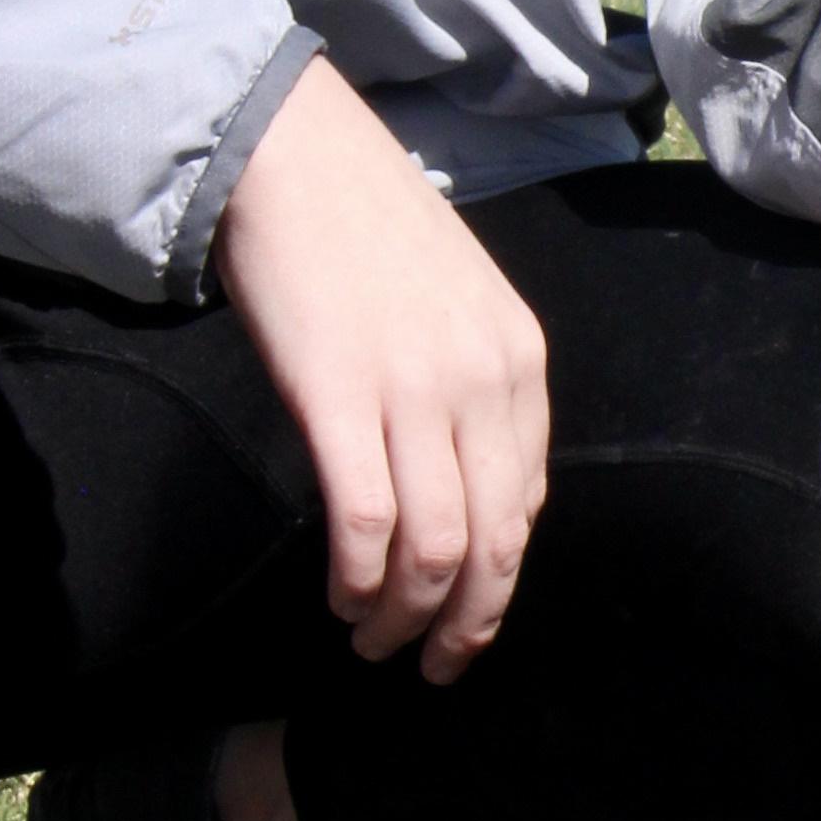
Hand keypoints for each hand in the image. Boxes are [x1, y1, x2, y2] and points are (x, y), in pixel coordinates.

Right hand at [212, 56, 550, 682]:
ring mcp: (416, 390)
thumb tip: (467, 483)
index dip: (497, 581)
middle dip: (466, 624)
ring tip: (372, 639)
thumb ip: (476, 389)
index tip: (464, 620)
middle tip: (430, 666)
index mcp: (522, 364)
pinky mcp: (339, 396)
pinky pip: (368, 523)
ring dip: (407, 615)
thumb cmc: (367, 230)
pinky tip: (342, 595)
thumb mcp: (458, 305)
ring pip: (438, 550)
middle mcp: (486, 382)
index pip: (525, 505)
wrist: (295, 154)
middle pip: (495, 544)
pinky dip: (359, 578)